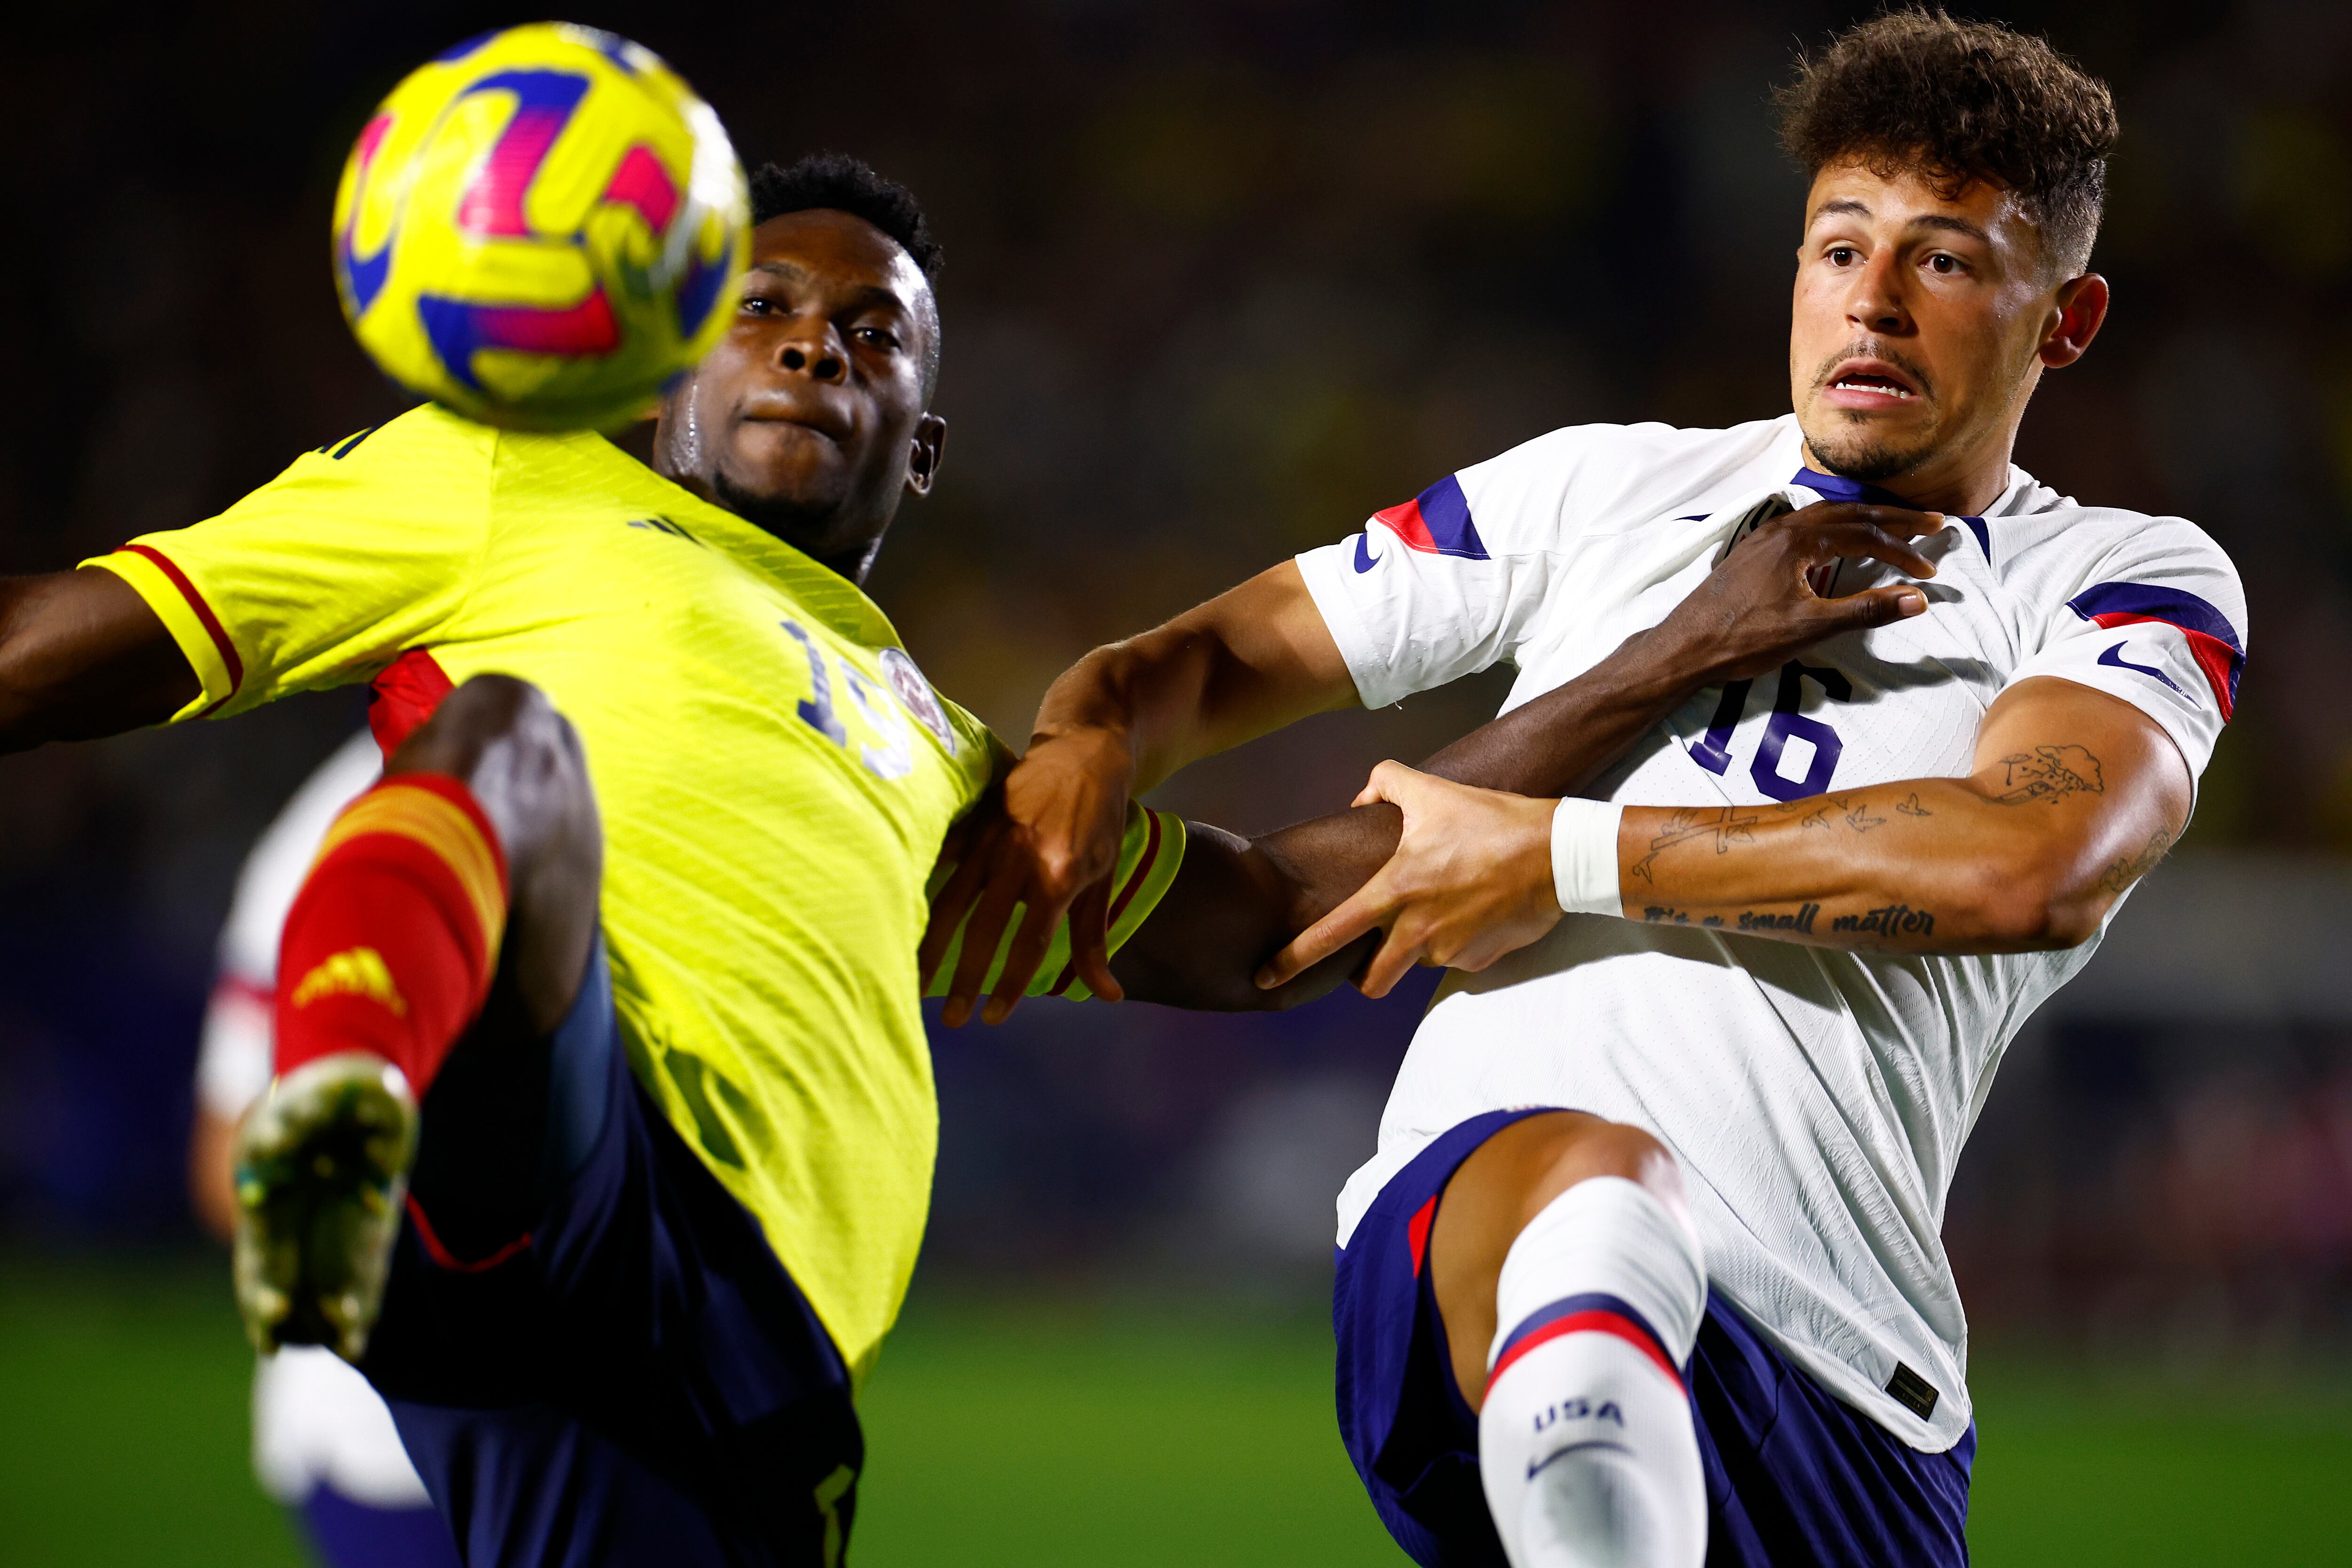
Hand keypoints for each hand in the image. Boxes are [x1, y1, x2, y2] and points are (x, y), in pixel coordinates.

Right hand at [919, 726, 1132, 1025]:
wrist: (1085, 750)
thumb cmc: (1101, 821)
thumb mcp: (1104, 879)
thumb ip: (1095, 941)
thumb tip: (1109, 996)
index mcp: (1059, 875)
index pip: (1029, 944)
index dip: (1009, 987)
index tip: (992, 1018)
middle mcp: (1020, 859)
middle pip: (984, 931)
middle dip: (964, 980)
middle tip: (950, 1022)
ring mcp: (991, 839)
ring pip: (952, 901)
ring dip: (932, 946)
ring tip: (913, 982)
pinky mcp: (971, 823)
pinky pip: (940, 864)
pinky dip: (918, 893)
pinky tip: (893, 922)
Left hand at [1255, 761, 1562, 998]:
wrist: (1557, 855)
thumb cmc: (1493, 821)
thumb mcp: (1433, 790)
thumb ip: (1386, 783)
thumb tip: (1361, 796)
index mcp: (1393, 892)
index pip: (1329, 935)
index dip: (1291, 959)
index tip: (1265, 976)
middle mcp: (1415, 930)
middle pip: (1370, 979)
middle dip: (1365, 975)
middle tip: (1372, 954)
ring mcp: (1448, 951)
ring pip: (1416, 964)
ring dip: (1418, 948)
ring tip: (1443, 909)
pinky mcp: (1478, 962)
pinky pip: (1455, 960)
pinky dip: (1457, 942)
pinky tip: (1475, 911)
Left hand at [1655, 501, 1942, 684]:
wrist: (1683, 648)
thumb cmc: (1743, 640)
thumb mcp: (1810, 628)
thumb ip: (1865, 610)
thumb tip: (1918, 599)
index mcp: (1798, 541)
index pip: (1865, 535)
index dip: (1902, 552)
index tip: (1929, 572)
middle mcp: (1781, 529)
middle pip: (1849, 514)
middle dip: (1893, 520)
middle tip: (1932, 523)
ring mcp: (1764, 538)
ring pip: (1825, 516)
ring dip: (1863, 520)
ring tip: (1894, 526)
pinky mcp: (1753, 553)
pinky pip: (1804, 526)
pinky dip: (1834, 527)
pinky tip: (1838, 540)